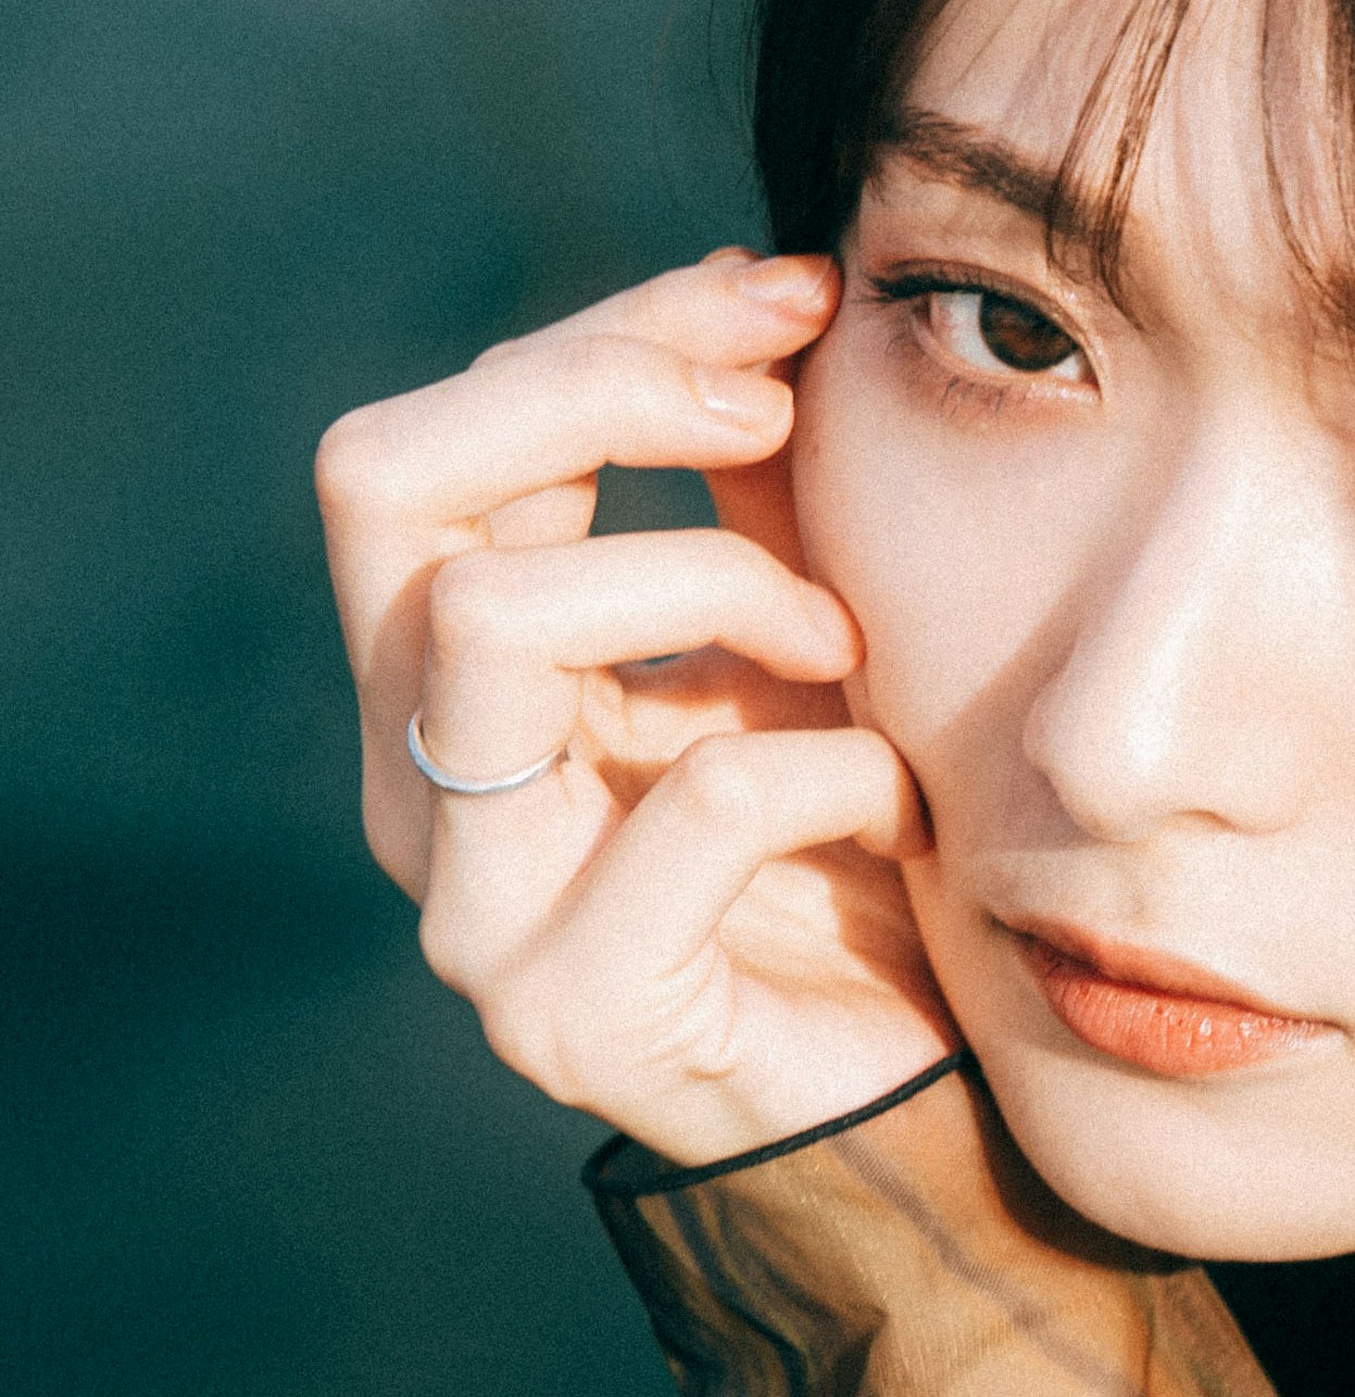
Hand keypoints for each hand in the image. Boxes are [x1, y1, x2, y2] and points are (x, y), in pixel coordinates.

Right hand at [314, 240, 951, 1169]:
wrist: (923, 1112)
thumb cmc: (856, 863)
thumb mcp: (797, 630)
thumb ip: (746, 477)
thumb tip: (766, 284)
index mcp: (437, 688)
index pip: (429, 444)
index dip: (604, 336)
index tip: (785, 300)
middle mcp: (412, 787)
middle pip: (388, 483)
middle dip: (598, 395)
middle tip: (779, 407)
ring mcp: (470, 909)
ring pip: (494, 614)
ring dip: (712, 578)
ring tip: (850, 645)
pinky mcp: (572, 1011)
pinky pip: (700, 801)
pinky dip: (833, 765)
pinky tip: (903, 807)